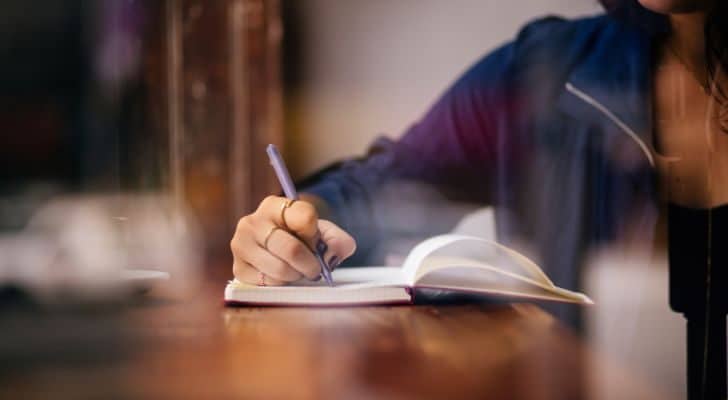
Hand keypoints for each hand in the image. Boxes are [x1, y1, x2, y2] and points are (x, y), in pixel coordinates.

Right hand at [230, 195, 355, 285]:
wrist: (275, 250)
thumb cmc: (300, 239)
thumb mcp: (321, 233)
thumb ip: (338, 240)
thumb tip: (337, 251)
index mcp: (274, 206)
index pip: (305, 216)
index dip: (316, 234)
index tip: (316, 241)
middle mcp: (252, 222)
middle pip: (292, 249)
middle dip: (310, 264)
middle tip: (314, 269)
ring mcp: (240, 245)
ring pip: (280, 269)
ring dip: (296, 275)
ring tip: (296, 270)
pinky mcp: (238, 268)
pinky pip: (268, 283)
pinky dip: (281, 284)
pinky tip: (281, 276)